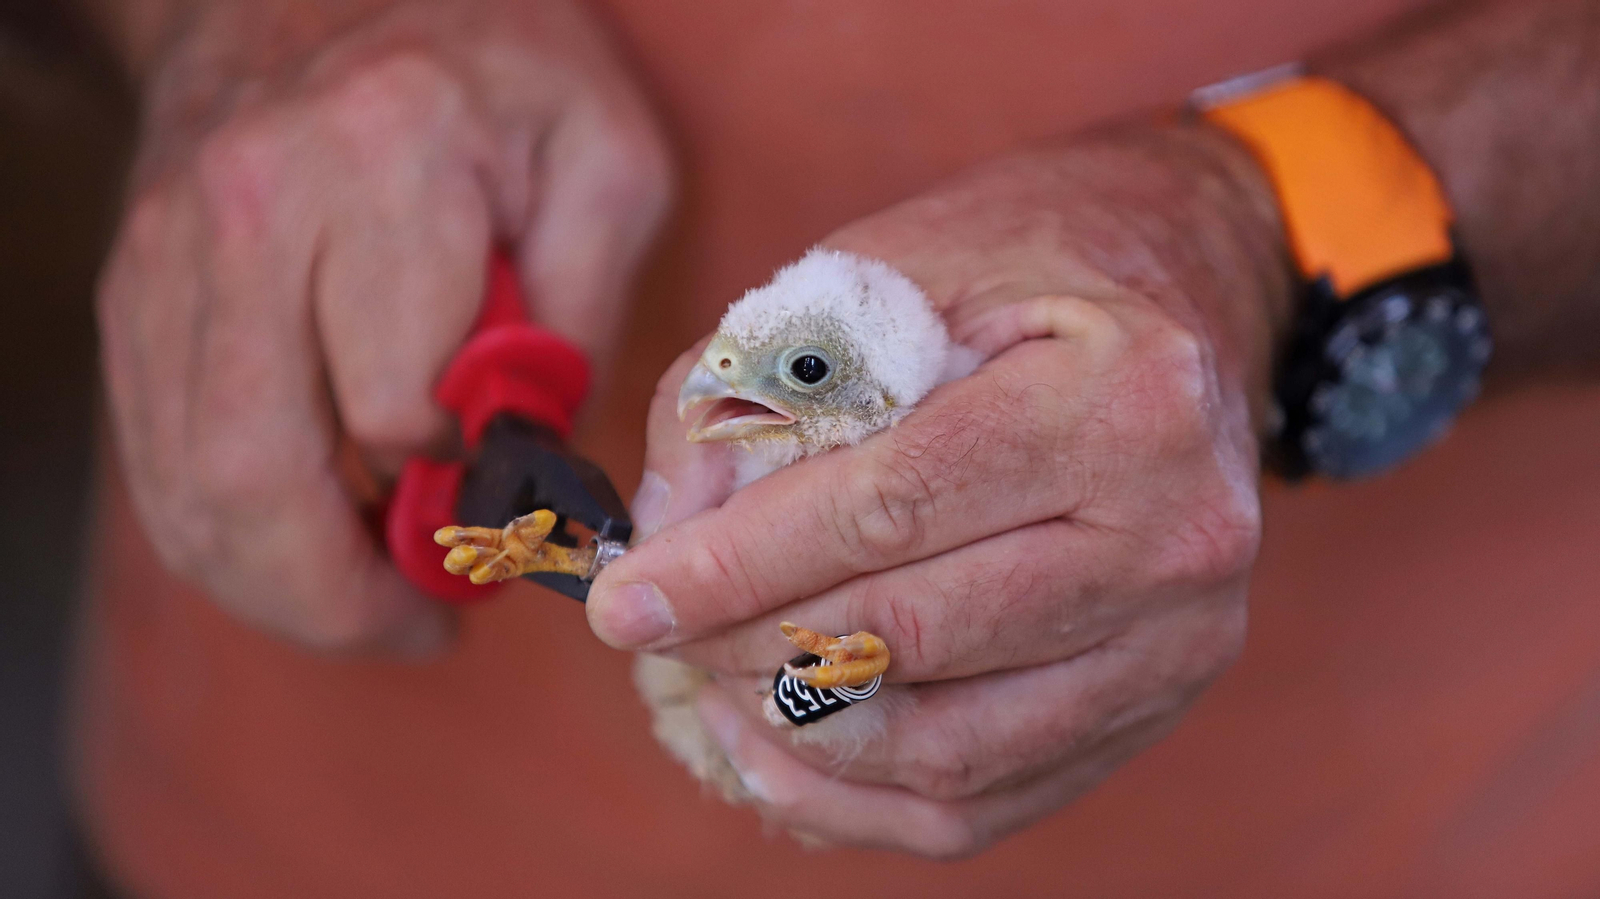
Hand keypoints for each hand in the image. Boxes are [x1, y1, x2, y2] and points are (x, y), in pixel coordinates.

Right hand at [97, 0, 670, 652]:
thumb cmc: (498, 71)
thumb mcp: (606, 159)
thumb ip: (586, 311)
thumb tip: (530, 461)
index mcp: (386, 164)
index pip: (396, 405)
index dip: (456, 485)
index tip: (509, 509)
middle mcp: (249, 211)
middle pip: (254, 479)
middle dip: (338, 602)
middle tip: (420, 629)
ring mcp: (168, 256)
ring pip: (187, 489)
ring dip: (275, 587)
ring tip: (369, 602)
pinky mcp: (134, 293)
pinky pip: (157, 455)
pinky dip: (225, 534)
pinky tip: (303, 542)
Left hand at [588, 124, 1290, 854]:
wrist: (1195, 290)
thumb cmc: (1031, 267)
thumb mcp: (887, 269)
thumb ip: (759, 383)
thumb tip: (669, 530)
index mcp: (1123, 397)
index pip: (890, 510)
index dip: (738, 567)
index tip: (625, 600)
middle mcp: (1179, 533)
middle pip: (917, 632)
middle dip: (750, 645)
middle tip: (656, 631)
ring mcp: (1183, 637)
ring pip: (951, 747)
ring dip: (800, 734)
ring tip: (709, 683)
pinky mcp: (1162, 702)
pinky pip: (990, 801)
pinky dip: (863, 798)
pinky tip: (781, 747)